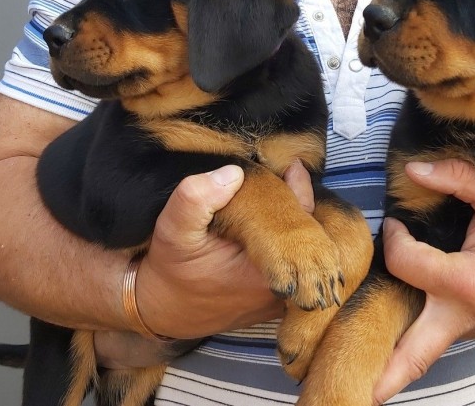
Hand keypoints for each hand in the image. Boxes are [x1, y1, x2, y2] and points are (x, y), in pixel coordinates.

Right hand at [96, 161, 314, 367]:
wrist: (161, 308)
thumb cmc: (170, 269)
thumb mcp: (173, 230)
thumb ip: (196, 200)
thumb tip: (233, 174)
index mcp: (271, 271)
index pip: (306, 220)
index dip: (300, 189)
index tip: (290, 167)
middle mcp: (287, 288)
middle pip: (313, 234)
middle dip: (301, 204)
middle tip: (287, 175)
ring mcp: (285, 297)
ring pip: (309, 249)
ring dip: (298, 222)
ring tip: (282, 193)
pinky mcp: (277, 300)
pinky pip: (298, 262)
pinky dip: (291, 241)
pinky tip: (274, 223)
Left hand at [373, 159, 474, 403]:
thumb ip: (457, 177)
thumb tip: (412, 170)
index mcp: (469, 283)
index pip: (406, 263)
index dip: (393, 239)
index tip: (394, 225)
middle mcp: (463, 316)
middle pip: (412, 355)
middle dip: (380, 374)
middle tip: (348, 390)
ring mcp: (465, 330)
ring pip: (419, 350)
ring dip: (388, 358)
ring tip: (349, 367)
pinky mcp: (467, 331)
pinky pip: (431, 335)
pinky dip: (406, 338)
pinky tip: (385, 335)